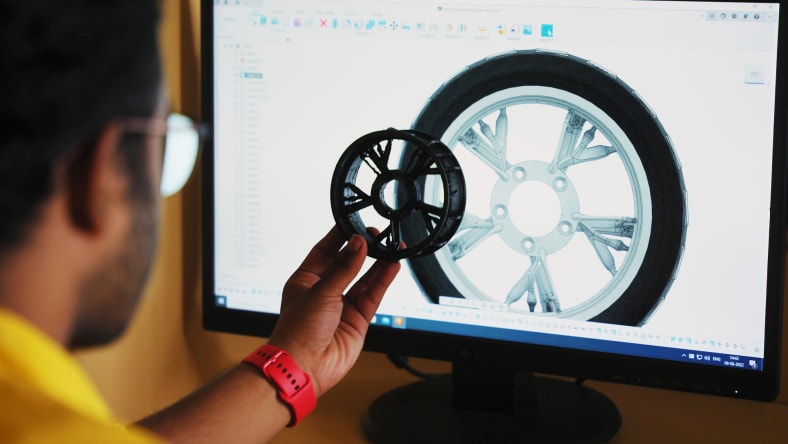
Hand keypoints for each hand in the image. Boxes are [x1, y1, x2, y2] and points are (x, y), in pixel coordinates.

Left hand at [267, 226, 400, 396]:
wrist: (304, 367)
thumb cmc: (297, 332)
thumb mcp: (321, 292)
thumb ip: (344, 268)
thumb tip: (358, 244)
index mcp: (305, 281)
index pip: (325, 251)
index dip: (340, 237)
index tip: (354, 222)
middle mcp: (323, 292)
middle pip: (347, 263)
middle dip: (362, 248)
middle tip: (377, 233)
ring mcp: (341, 306)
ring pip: (363, 279)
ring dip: (377, 263)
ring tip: (391, 246)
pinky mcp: (357, 320)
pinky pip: (373, 295)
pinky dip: (383, 280)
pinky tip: (392, 266)